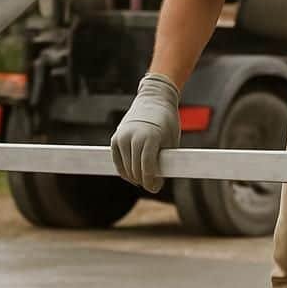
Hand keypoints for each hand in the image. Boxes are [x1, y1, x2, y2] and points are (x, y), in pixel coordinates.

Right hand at [111, 73, 180, 192]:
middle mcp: (133, 137)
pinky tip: (133, 174)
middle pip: (136, 171)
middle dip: (144, 181)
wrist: (154, 99)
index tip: (155, 188)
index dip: (151, 182)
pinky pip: (117, 162)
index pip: (147, 168)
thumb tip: (155, 184)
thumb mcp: (171, 142)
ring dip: (134, 177)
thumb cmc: (167, 122)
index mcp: (150, 138)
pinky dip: (124, 171)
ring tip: (144, 178)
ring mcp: (122, 137)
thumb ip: (164, 162)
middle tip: (152, 184)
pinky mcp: (115, 139)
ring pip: (126, 169)